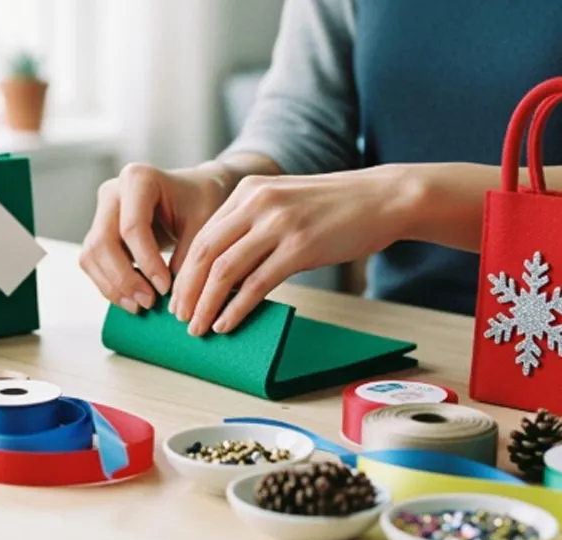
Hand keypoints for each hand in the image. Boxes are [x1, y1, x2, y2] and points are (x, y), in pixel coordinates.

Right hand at [79, 162, 231, 312]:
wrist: (192, 194)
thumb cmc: (200, 203)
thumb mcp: (204, 223)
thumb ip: (190, 255)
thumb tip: (174, 297)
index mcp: (138, 178)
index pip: (132, 227)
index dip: (146, 262)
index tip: (166, 288)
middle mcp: (112, 192)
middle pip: (103, 242)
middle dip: (124, 278)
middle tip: (148, 302)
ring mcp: (101, 212)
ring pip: (91, 255)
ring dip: (112, 286)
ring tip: (139, 307)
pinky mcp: (98, 233)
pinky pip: (92, 263)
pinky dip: (108, 285)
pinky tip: (131, 300)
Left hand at [170, 164, 426, 335]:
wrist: (383, 198)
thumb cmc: (335, 207)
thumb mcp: (285, 203)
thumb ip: (253, 226)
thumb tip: (225, 269)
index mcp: (249, 191)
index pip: (204, 234)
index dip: (185, 269)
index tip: (178, 295)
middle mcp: (258, 203)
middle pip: (205, 252)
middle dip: (187, 290)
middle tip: (179, 317)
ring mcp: (279, 224)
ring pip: (225, 271)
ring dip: (206, 304)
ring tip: (198, 327)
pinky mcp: (300, 247)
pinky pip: (256, 284)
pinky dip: (236, 308)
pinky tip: (226, 324)